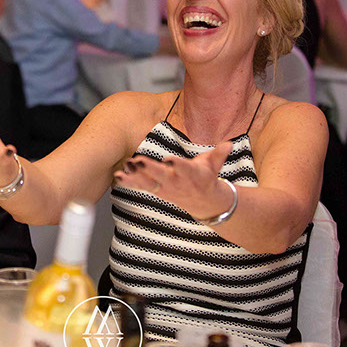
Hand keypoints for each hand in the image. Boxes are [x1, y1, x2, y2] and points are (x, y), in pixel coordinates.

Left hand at [114, 142, 234, 221]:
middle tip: (136, 160)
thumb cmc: (207, 177)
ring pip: (149, 183)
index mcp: (192, 175)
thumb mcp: (215, 165)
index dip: (177, 164)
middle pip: (162, 176)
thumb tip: (228, 143)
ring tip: (123, 167)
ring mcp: (166, 189)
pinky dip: (129, 182)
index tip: (168, 158)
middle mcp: (178, 183)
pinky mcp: (158, 191)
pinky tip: (117, 176)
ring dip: (135, 176)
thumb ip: (220, 154)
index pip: (184, 168)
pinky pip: (142, 187)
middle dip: (149, 169)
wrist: (205, 203)